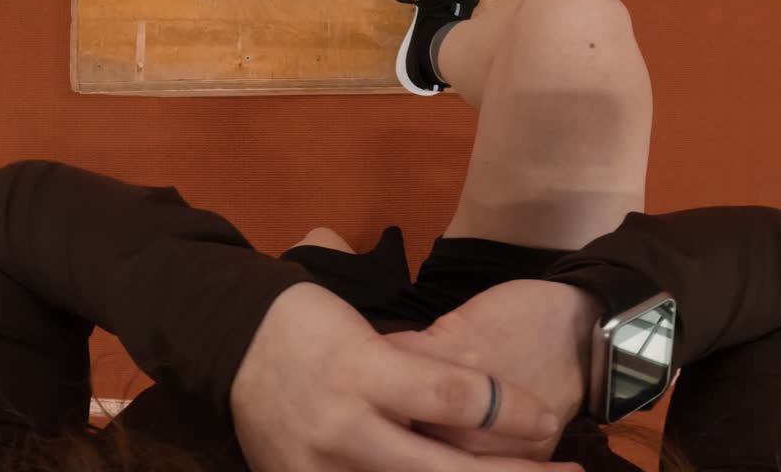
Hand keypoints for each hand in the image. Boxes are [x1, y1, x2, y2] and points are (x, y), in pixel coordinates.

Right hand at [231, 282, 583, 471]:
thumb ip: (422, 366)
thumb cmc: (309, 324)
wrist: (229, 343)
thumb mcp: (369, 332)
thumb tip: (484, 399)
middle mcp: (345, 425)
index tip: (551, 418)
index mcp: (365, 369)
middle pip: (443, 467)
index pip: (456, 396)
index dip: (510, 411)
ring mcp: (321, 465)